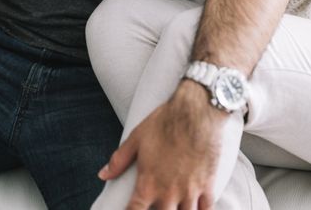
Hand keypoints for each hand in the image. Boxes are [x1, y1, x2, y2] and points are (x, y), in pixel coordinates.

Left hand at [98, 82, 224, 208]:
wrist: (196, 110)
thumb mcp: (137, 138)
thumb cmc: (165, 121)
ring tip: (174, 207)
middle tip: (156, 205)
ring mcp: (189, 191)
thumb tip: (103, 175)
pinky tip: (196, 209)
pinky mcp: (207, 185)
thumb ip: (119, 160)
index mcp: (148, 184)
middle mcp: (168, 193)